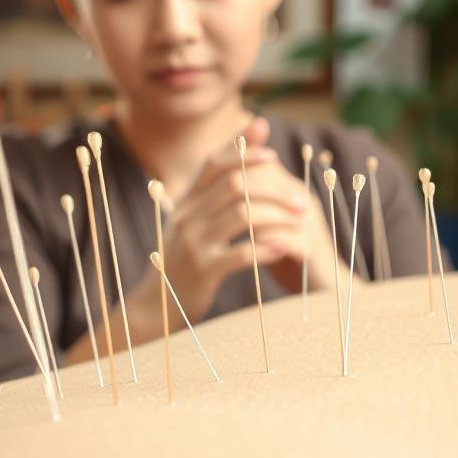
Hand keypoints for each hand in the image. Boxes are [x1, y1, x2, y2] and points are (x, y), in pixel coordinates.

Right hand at [158, 117, 316, 318]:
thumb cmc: (182, 259)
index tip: (273, 155)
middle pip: (235, 184)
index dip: (243, 152)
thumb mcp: (190, 223)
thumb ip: (210, 194)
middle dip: (274, 189)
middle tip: (301, 202)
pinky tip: (283, 248)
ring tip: (299, 224)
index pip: (214, 163)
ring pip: (242, 215)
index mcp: (185, 201)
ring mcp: (193, 243)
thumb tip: (233, 162)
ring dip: (277, 217)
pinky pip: (241, 253)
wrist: (156, 305)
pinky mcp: (203, 270)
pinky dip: (266, 248)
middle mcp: (186, 216)